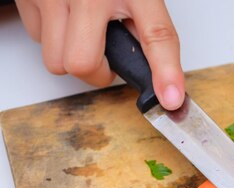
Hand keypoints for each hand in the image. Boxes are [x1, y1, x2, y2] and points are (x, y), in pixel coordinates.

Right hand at [15, 0, 184, 109]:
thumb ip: (149, 28)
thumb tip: (162, 77)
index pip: (156, 36)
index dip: (165, 71)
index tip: (170, 98)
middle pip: (82, 64)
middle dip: (96, 71)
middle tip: (107, 56)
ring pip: (56, 60)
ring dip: (72, 56)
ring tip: (85, 33)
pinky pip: (37, 38)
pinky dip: (53, 37)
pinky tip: (66, 17)